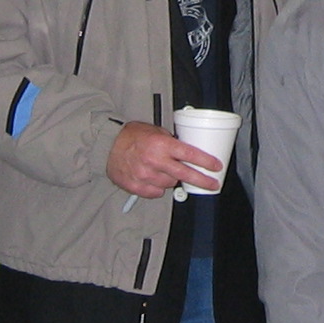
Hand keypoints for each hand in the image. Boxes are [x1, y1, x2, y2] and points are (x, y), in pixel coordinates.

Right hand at [105, 122, 221, 198]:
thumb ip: (171, 141)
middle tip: (213, 184)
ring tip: (166, 170)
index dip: (206, 162)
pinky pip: (156, 192)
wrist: (107, 145)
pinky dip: (158, 187)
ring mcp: (146, 175)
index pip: (190, 154)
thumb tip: (187, 152)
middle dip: (202, 180)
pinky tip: (155, 179)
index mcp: (161, 144)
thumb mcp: (155, 130)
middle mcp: (155, 161)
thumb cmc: (131, 135)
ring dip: (173, 179)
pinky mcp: (136, 186)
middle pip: (185, 174)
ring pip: (170, 183)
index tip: (216, 166)